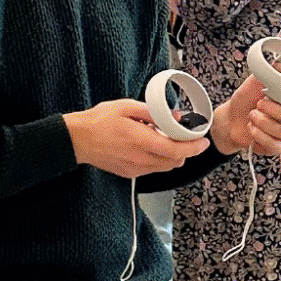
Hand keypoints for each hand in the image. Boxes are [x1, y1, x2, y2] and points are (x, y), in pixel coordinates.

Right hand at [66, 99, 209, 178]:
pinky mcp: (129, 173)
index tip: (203, 141)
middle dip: (185, 151)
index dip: (194, 148)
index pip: (176, 150)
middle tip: (185, 137)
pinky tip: (151, 147)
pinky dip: (159, 160)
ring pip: (165, 167)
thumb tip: (174, 116)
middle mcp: (140, 159)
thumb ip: (152, 112)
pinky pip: (152, 169)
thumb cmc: (99, 121)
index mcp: (140, 141)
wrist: (77, 140)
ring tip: (166, 140)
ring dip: (172, 156)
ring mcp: (134, 169)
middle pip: (175, 161)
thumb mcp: (126, 107)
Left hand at [211, 74, 280, 156]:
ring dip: (264, 123)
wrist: (230, 118)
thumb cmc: (245, 100)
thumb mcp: (256, 81)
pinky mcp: (279, 147)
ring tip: (253, 116)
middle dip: (275, 110)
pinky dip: (260, 136)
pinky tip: (253, 128)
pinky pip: (277, 146)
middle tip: (260, 103)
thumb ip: (273, 73)